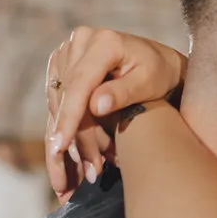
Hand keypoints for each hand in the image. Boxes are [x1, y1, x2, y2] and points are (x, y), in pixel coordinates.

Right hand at [43, 26, 187, 197]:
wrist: (157, 64)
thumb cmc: (159, 73)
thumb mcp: (150, 82)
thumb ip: (124, 92)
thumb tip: (96, 106)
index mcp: (102, 42)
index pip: (79, 84)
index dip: (68, 118)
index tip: (60, 147)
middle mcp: (79, 43)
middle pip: (67, 99)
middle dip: (74, 140)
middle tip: (90, 174)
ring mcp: (67, 54)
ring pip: (58, 105)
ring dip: (70, 141)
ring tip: (87, 173)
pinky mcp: (61, 68)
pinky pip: (56, 104)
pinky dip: (65, 132)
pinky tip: (74, 158)